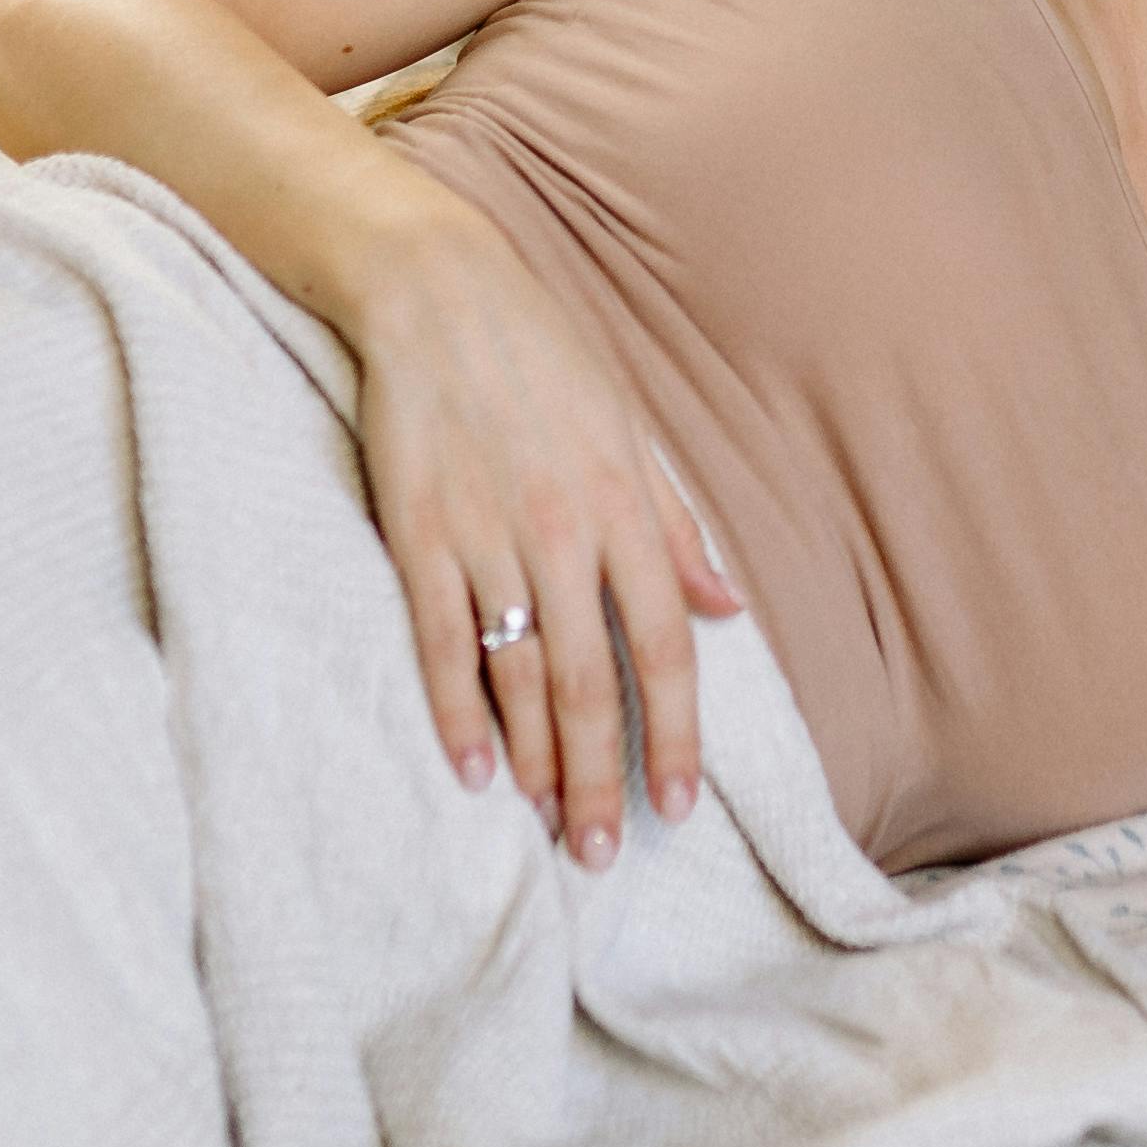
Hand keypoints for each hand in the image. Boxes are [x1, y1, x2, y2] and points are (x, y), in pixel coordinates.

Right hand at [344, 219, 745, 864]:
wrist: (439, 292)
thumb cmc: (544, 358)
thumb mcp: (631, 433)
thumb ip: (674, 530)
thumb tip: (728, 608)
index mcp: (625, 511)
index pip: (663, 648)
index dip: (674, 734)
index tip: (678, 807)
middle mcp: (563, 534)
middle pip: (590, 682)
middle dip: (599, 776)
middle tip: (601, 853)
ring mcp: (486, 537)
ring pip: (519, 674)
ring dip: (535, 759)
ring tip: (547, 828)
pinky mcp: (418, 533)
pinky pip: (442, 640)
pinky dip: (456, 709)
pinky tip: (472, 768)